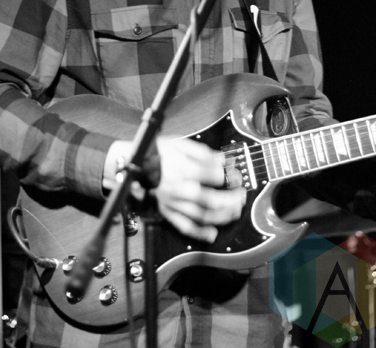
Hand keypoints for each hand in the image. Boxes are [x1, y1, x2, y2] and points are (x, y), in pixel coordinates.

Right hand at [103, 137, 245, 242]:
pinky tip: (212, 234)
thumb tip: (221, 160)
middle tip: (241, 196)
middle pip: (210, 200)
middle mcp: (179, 188)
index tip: (236, 174)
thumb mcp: (179, 143)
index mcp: (182, 169)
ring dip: (221, 217)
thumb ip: (201, 152)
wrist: (134, 164)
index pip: (212, 175)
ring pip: (200, 215)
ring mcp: (173, 202)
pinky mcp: (167, 211)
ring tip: (234, 212)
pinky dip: (199, 233)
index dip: (228, 175)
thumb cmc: (156, 152)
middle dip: (230, 200)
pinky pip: (184, 226)